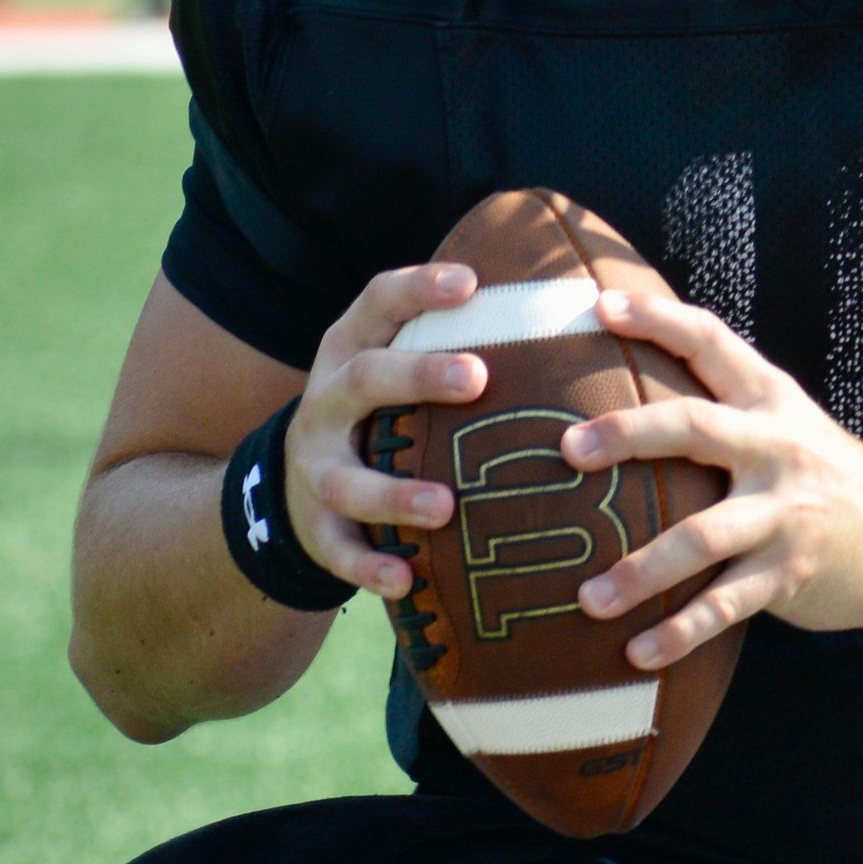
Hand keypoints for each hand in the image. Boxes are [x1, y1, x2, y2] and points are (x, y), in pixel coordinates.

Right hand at [276, 263, 486, 599]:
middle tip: (478, 378)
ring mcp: (315, 466)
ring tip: (446, 507)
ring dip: (393, 493)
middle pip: (365, 379)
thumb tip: (571, 305)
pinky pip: (338, 549)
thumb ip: (455, 341)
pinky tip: (405, 579)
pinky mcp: (316, 526)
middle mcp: (326, 401)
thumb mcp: (395, 367)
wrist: (290, 487)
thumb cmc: (380, 414)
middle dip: (418, 376)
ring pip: (345, 477)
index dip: (420, 289)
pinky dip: (368, 566)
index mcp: (350, 348)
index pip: (379, 301)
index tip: (472, 284)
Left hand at [564, 289, 862, 669]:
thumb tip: (623, 382)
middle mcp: (775, 448)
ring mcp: (782, 513)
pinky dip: (679, 633)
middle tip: (569, 449)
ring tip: (587, 599)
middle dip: (628, 435)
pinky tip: (637, 654)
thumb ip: (721, 403)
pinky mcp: (787, 572)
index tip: (599, 306)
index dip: (657, 318)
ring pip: (702, 537)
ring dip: (641, 571)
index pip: (710, 341)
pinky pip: (724, 607)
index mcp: (768, 399)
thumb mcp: (782, 420)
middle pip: (695, 429)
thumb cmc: (817, 472)